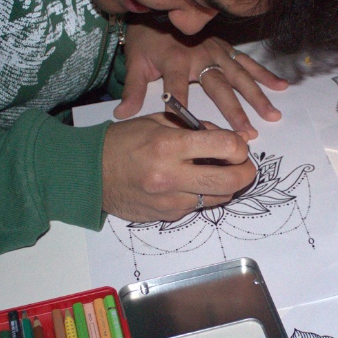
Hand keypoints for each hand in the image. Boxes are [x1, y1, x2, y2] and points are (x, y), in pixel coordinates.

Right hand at [102, 114, 256, 221]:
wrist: (91, 173)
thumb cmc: (124, 142)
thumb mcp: (159, 121)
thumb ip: (198, 128)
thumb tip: (234, 138)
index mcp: (169, 146)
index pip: (226, 147)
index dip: (239, 146)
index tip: (236, 145)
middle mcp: (172, 177)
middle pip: (232, 181)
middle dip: (246, 172)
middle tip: (243, 165)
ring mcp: (171, 201)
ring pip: (220, 198)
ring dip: (226, 185)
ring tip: (216, 172)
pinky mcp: (168, 216)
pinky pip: (198, 206)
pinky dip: (202, 194)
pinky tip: (190, 183)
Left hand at [113, 18, 288, 138]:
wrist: (157, 11)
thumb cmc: (146, 41)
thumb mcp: (136, 63)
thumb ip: (132, 89)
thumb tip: (122, 115)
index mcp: (175, 60)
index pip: (178, 88)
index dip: (183, 107)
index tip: (194, 130)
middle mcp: (200, 55)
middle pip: (219, 87)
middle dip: (234, 111)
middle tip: (247, 133)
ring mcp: (217, 50)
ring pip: (240, 76)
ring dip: (257, 96)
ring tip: (272, 115)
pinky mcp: (227, 48)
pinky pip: (248, 62)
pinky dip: (265, 74)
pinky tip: (281, 87)